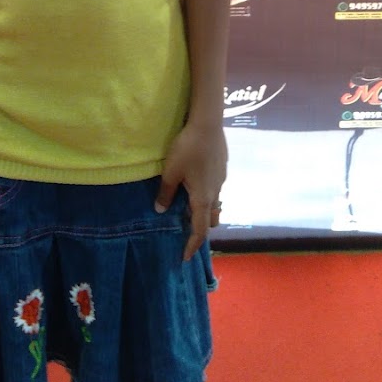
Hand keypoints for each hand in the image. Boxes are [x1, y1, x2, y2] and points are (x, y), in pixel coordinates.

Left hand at [155, 120, 226, 261]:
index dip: (192, 245)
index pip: (200, 230)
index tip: (185, 257)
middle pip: (210, 219)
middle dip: (200, 229)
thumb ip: (165, 193)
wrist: (207, 123)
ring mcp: (221, 180)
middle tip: (185, 232)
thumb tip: (160, 210)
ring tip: (189, 209)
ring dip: (204, 211)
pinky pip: (215, 190)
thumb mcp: (171, 172)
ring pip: (215, 204)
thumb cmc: (187, 149)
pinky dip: (206, 196)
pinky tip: (196, 184)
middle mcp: (215, 193)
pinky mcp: (222, 168)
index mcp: (203, 199)